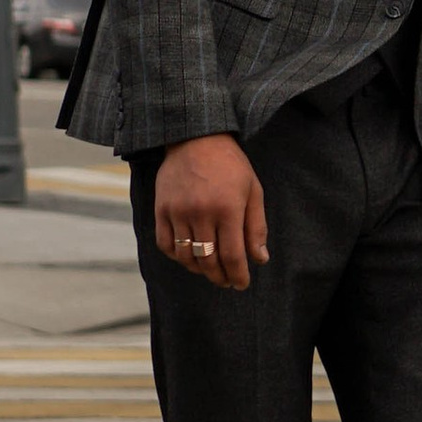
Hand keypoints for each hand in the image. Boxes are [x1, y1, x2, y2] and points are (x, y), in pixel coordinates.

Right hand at [152, 135, 266, 289]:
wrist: (195, 137)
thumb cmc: (230, 165)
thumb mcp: (253, 190)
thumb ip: (256, 226)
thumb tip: (260, 259)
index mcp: (228, 208)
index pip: (233, 256)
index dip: (238, 275)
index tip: (242, 284)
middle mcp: (201, 213)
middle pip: (208, 260)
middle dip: (220, 276)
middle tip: (227, 281)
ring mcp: (178, 212)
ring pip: (186, 256)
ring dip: (199, 270)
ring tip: (210, 271)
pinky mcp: (161, 209)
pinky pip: (166, 244)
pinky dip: (177, 256)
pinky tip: (188, 257)